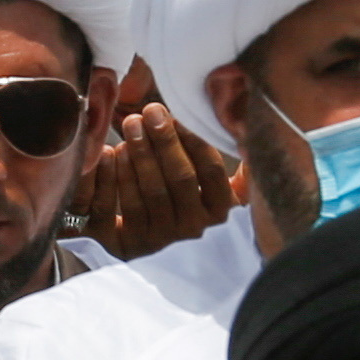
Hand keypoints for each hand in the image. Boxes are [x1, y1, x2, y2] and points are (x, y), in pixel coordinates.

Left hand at [79, 99, 238, 258]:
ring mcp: (160, 240)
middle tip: (149, 112)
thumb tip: (251, 134)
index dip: (194, 140)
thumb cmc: (189, 205)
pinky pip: (114, 210)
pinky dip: (110, 178)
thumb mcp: (218, 193)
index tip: (178, 115)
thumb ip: (238, 170)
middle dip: (163, 141)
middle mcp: (193, 229)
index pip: (211, 171)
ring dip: (139, 155)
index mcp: (219, 211)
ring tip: (131, 127)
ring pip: (148, 193)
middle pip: (180, 179)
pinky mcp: (127, 244)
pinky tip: (108, 152)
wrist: (155, 247)